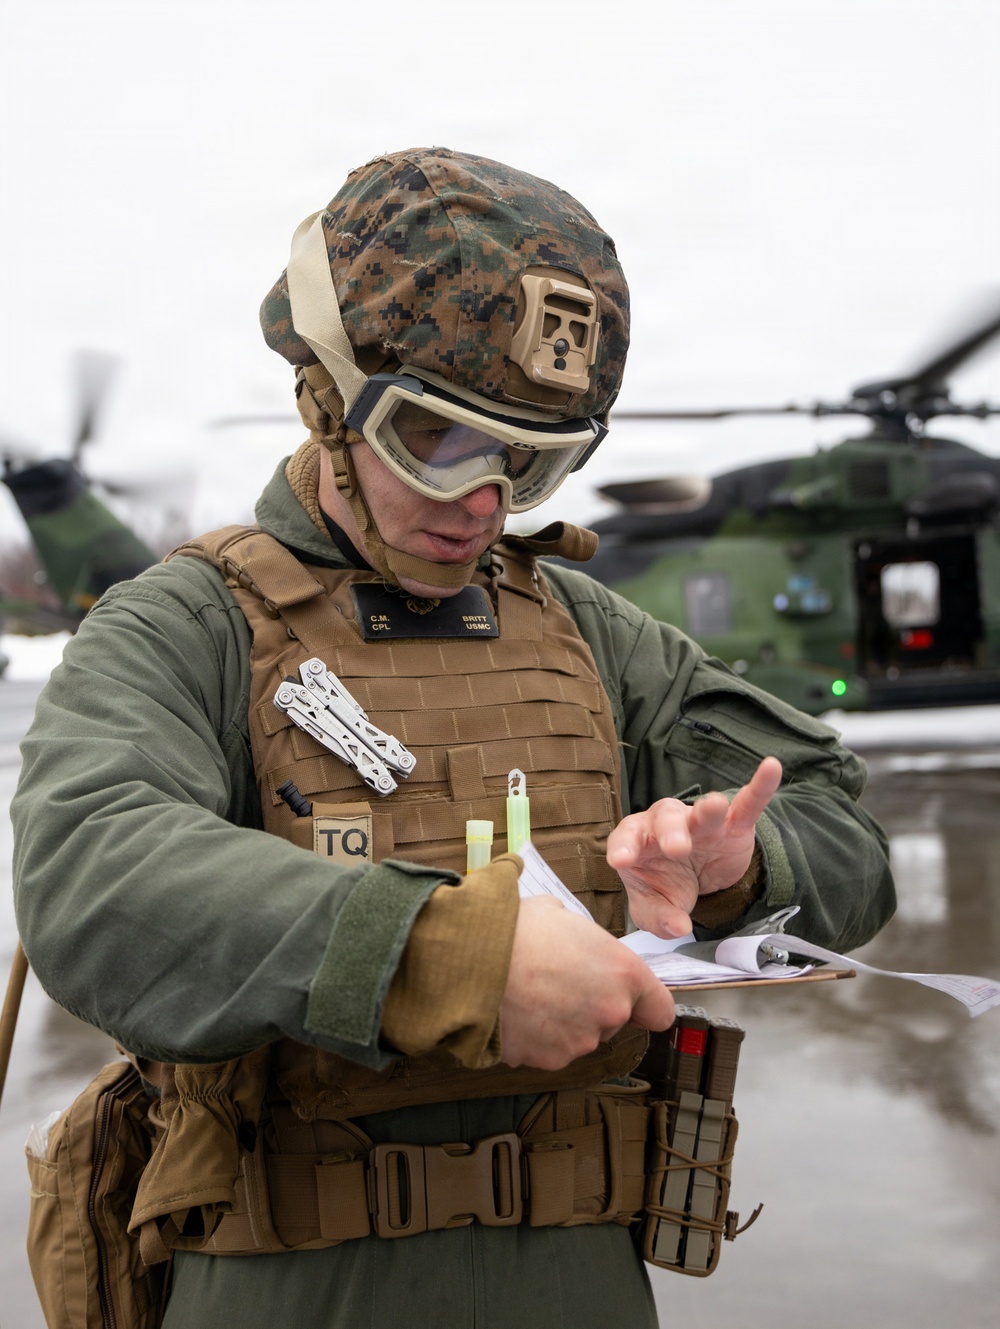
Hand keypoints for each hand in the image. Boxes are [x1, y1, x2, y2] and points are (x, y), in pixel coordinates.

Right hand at [499, 897, 674, 1069]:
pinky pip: (548, 1049)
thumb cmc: (516, 929)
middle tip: (558, 980)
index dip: (644, 1004)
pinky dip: (535, 1037)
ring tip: (529, 993)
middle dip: (591, 1005)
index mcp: (623, 974)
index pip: (660, 1010)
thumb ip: (581, 936)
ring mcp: (578, 1042)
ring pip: (579, 1036)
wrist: (470, 959)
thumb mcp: (559, 913)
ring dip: (562, 1021)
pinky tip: (515, 1011)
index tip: (628, 998)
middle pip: (613, 1020)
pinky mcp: (547, 1060)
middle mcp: (609, 1013)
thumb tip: (572, 938)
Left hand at [607, 756, 782, 938]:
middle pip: (665, 820)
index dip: (622, 848)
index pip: (625, 839)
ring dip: (708, 809)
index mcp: (639, 841)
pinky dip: (760, 786)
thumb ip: (660, 918)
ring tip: (716, 806)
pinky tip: (771, 768)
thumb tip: (679, 928)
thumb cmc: (666, 884)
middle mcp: (666, 824)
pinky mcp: (735, 825)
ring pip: (703, 811)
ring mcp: (702, 822)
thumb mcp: (656, 908)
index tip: (621, 861)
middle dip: (671, 833)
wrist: (698, 877)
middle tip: (677, 849)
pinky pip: (748, 802)